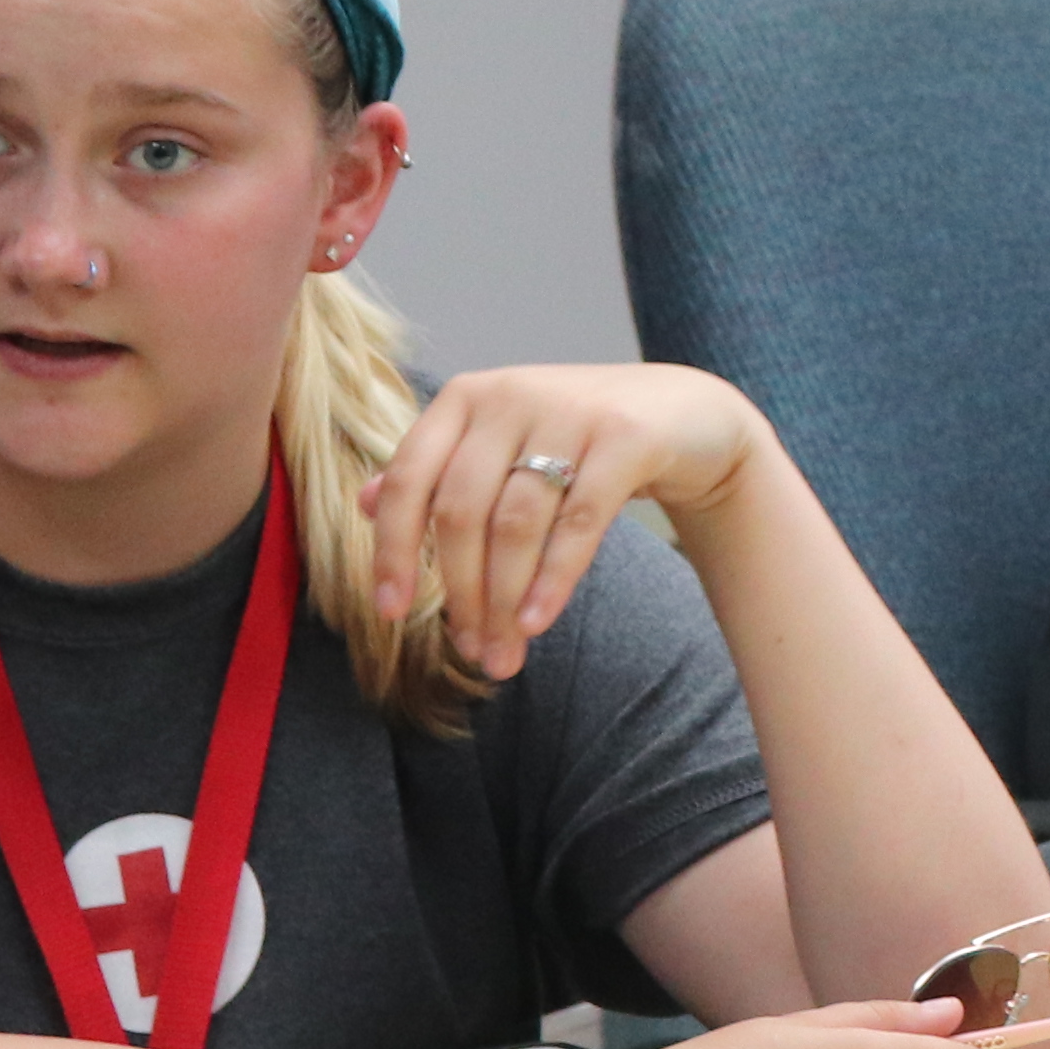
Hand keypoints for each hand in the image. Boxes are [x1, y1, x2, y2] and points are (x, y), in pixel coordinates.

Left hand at [372, 363, 770, 682]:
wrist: (686, 413)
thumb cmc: (580, 439)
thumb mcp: (503, 444)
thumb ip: (439, 470)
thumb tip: (363, 503)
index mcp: (466, 397)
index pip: (409, 479)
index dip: (391, 550)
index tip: (391, 613)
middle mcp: (511, 395)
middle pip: (461, 512)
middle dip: (461, 593)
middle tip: (472, 652)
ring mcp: (570, 410)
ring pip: (515, 524)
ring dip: (504, 599)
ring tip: (505, 653)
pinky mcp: (625, 435)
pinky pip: (579, 521)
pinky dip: (554, 579)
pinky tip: (539, 622)